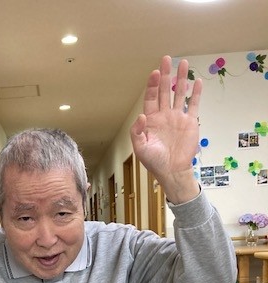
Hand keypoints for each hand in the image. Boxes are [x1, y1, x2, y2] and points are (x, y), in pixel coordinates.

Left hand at [130, 56, 201, 203]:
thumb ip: (137, 131)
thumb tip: (141, 115)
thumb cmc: (154, 161)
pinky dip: (196, 93)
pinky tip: (197, 81)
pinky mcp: (190, 122)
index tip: (154, 73)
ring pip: (179, 93)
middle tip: (166, 59)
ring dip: (181, 79)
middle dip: (165, 75)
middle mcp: (164, 115)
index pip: (150, 98)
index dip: (151, 85)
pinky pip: (193, 104)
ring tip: (183, 63)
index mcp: (151, 120)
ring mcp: (177, 117)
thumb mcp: (140, 147)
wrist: (172, 171)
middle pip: (164, 90)